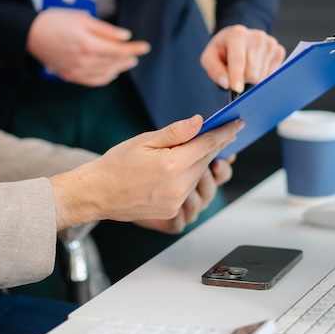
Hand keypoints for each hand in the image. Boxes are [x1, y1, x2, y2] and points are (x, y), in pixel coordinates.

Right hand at [27, 8, 150, 85]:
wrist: (30, 34)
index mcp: (89, 44)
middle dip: (128, 58)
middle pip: (113, 62)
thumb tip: (125, 37)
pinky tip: (111, 74)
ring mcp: (77, 71)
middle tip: (137, 54)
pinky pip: (92, 81)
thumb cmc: (55, 21)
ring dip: (119, 68)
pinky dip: (105, 78)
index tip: (145, 47)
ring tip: (128, 62)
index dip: (134, 49)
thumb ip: (105, 29)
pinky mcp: (70, 75)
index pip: (118, 49)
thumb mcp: (82, 18)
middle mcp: (85, 61)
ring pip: (105, 73)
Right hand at [50, 115, 243, 229]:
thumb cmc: (116, 164)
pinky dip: (190, 177)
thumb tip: (199, 121)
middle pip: (207, 160)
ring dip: (203, 162)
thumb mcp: (144, 140)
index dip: (225, 132)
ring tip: (199, 150)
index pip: (208, 144)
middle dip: (215, 146)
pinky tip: (182, 168)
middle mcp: (178, 186)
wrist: (97, 193)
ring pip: (199, 176)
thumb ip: (175, 132)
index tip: (237, 124)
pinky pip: (188, 190)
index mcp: (172, 164)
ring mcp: (176, 201)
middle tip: (224, 132)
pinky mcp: (171, 212)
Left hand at [200, 24, 285, 93]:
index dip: (237, 76)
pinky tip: (256, 65)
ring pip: (262, 76)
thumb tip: (226, 83)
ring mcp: (270, 43)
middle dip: (243, 79)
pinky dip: (262, 75)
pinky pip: (271, 75)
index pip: (238, 60)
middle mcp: (257, 37)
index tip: (237, 89)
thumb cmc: (222, 50)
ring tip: (246, 66)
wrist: (238, 39)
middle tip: (236, 72)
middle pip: (252, 72)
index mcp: (237, 34)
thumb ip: (214, 70)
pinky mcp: (279, 51)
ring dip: (252, 78)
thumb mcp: (210, 57)